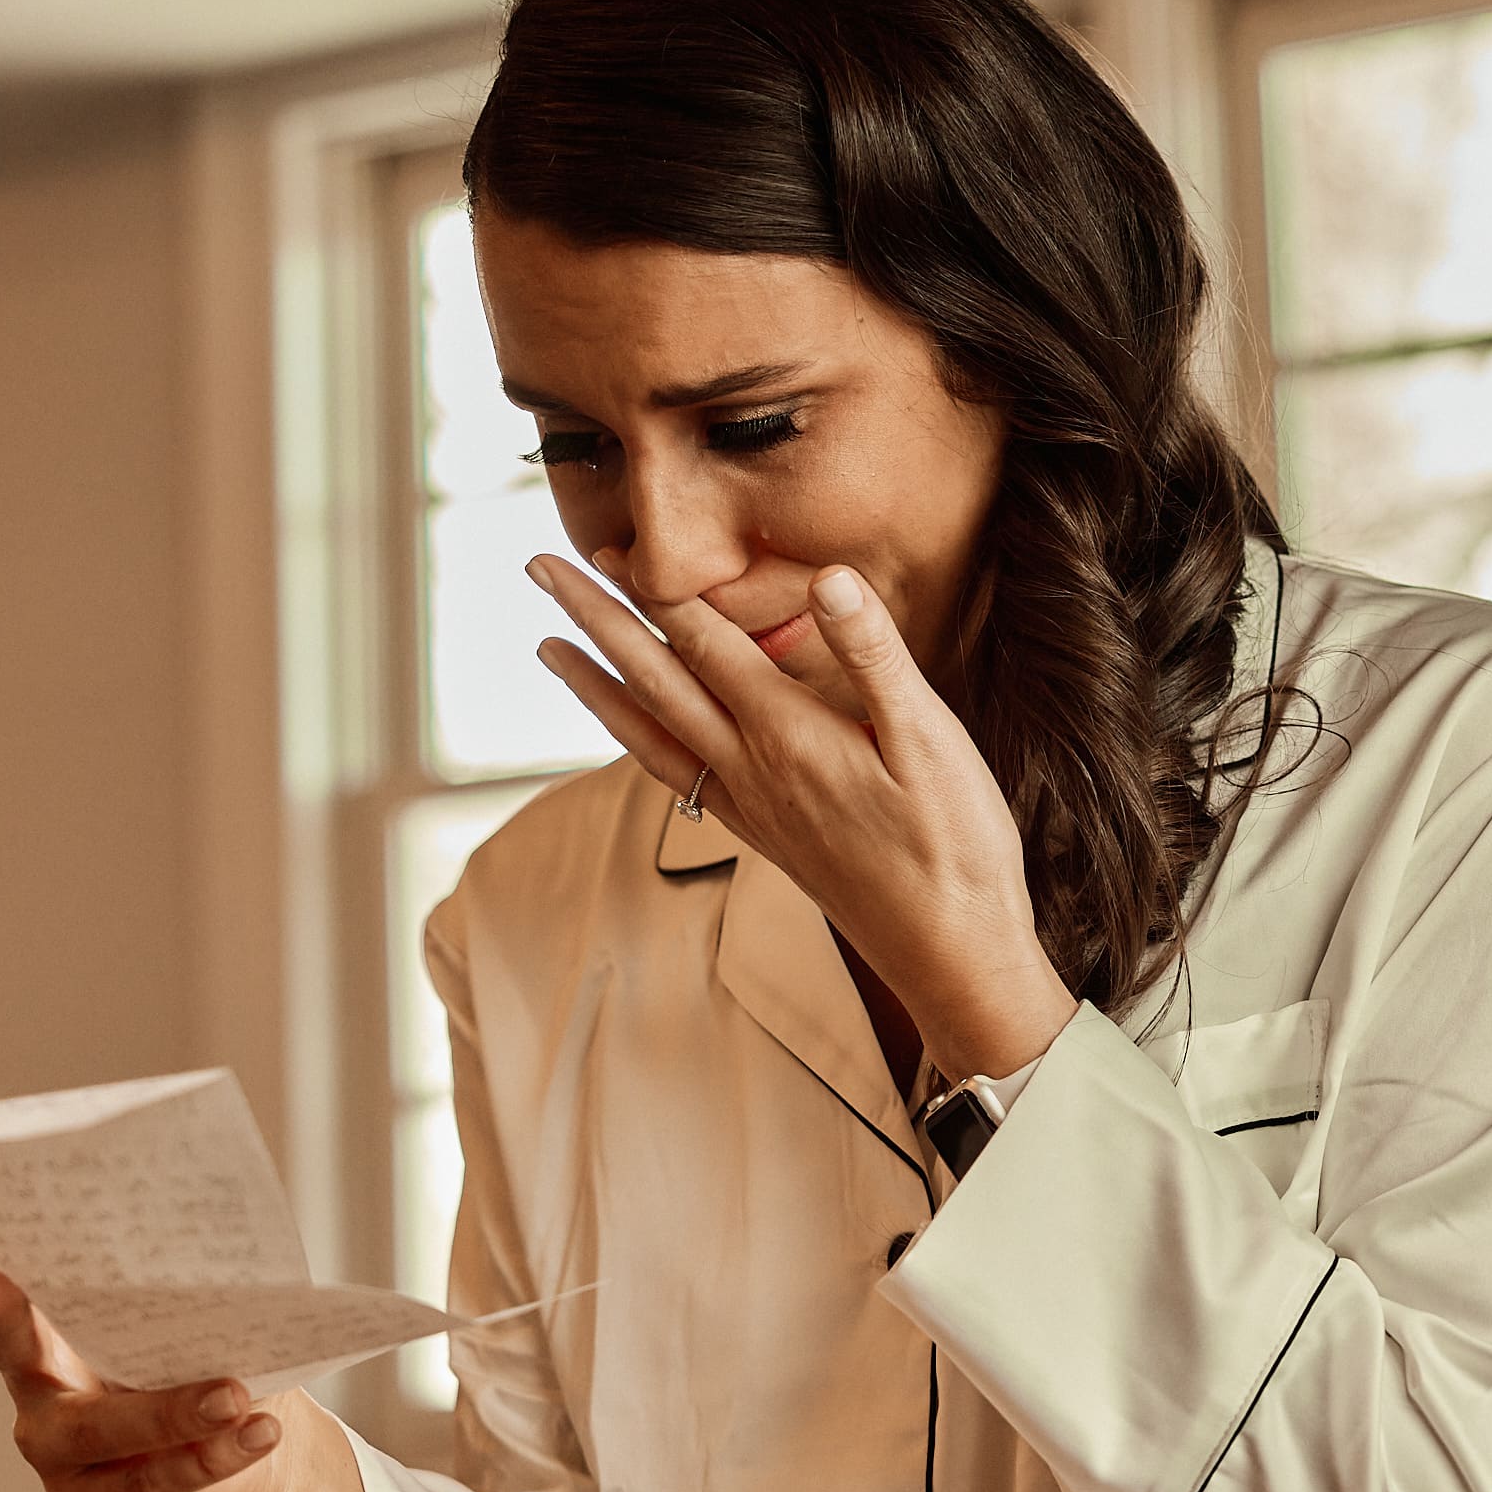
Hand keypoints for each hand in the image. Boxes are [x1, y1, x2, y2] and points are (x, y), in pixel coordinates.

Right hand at [0, 1268, 290, 1491]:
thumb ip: (175, 1298)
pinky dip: (207, 1458)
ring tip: (234, 1399)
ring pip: (97, 1431)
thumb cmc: (206, 1354)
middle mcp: (38, 1392)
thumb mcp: (191, 1318)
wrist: (246, 1431)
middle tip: (81, 1322)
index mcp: (51, 1331)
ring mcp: (58, 1455)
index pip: (9, 1311)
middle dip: (49, 1345)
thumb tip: (206, 1266)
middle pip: (29, 1365)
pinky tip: (254, 1435)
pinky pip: (148, 1484)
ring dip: (170, 1414)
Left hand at [529, 556, 1075, 1080]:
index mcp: (786, 733)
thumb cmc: (953, 843)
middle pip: (653, 678)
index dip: (654, 586)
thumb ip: (874, 654)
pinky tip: (628, 728)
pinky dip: (635, 740)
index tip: (606, 540)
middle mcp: (748, 767)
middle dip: (594, 618)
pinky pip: (672, 775)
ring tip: (547, 648)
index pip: (703, 641)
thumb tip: (829, 577)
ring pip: (647, 731)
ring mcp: (745, 804)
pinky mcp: (756, 832)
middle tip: (538, 569)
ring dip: (594, 684)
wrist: (947, 951)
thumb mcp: (931, 738)